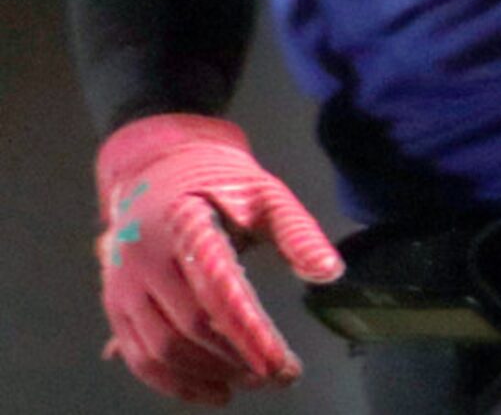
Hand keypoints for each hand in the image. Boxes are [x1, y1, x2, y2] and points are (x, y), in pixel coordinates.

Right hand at [95, 113, 342, 405]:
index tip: (284, 367)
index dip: (252, 335)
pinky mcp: (114, 304)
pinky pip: (138, 357)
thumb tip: (330, 273)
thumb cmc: (217, 179)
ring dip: (207, 376)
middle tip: (276, 374)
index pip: (219, 292)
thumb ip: (296, 232)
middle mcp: (144, 258)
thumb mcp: (263, 192)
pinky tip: (212, 390)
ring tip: (250, 381)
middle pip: (190, 328)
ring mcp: (123, 284)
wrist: (156, 167)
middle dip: (236, 359)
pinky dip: (173, 383)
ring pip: (161, 351)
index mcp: (183, 224)